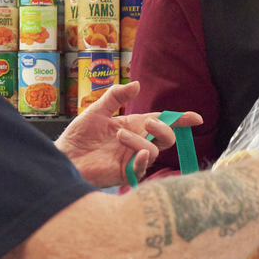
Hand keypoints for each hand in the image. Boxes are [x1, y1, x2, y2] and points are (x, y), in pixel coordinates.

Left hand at [55, 81, 201, 187]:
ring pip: (153, 151)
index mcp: (134, 126)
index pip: (162, 122)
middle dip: (164, 128)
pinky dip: (142, 161)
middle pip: (166, 138)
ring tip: (118, 135)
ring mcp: (131, 158)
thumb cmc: (79, 135)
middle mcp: (136, 143)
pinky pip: (141, 169)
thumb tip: (137, 85)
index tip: (195, 118)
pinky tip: (135, 155)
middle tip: (149, 122)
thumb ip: (116, 96)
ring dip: (140, 141)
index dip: (180, 119)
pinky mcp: (123, 173)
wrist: (63, 155)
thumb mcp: (97, 109)